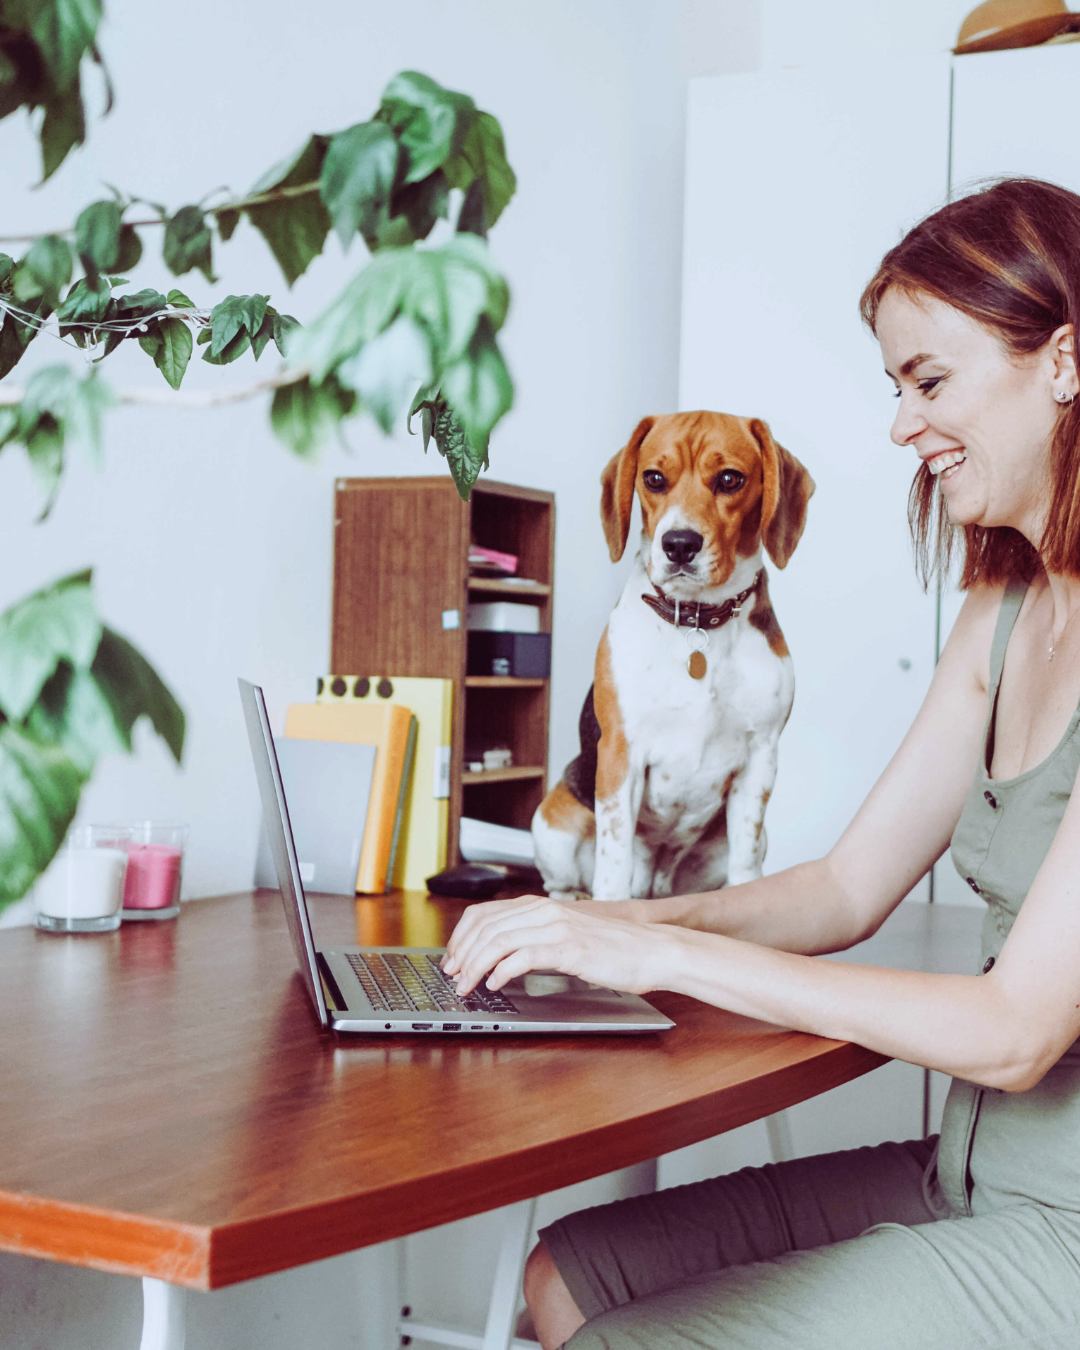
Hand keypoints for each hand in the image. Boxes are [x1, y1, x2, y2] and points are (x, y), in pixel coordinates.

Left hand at [441, 893, 675, 995]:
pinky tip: (495, 985)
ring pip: (498, 941)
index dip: (460, 938)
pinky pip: (523, 957)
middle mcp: (544, 912)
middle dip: (461, 954)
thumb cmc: (612, 948)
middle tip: (452, 977)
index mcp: (540, 906)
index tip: (451, 959)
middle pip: (484, 927)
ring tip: (466, 986)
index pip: (483, 914)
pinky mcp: (568, 948)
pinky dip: (502, 972)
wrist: (651, 950)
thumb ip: (536, 938)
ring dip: (475, 966)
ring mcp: (556, 928)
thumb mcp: (565, 935)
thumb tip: (503, 956)